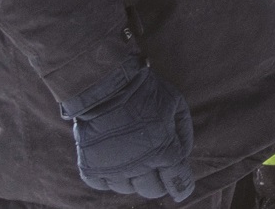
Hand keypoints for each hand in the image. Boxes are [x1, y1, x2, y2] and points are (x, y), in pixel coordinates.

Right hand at [60, 63, 194, 200]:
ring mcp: (113, 169)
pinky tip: (112, 158)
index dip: (182, 187)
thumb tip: (182, 156)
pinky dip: (109, 175)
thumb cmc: (144, 91)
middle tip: (155, 164)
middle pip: (152, 190)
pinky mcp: (91, 168)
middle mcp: (138, 166)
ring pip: (127, 189)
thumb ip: (184, 132)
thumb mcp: (175, 104)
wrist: (105, 84)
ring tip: (131, 153)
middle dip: (158, 180)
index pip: (178, 182)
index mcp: (163, 151)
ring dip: (133, 176)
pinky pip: (103, 184)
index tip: (181, 189)